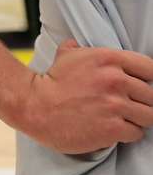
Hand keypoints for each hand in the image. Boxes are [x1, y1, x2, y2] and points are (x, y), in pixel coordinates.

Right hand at [11, 39, 152, 153]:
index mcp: (108, 59)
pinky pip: (137, 132)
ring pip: (149, 115)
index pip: (150, 69)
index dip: (146, 79)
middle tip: (125, 104)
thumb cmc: (50, 81)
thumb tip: (84, 42)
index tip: (138, 86)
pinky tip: (113, 128)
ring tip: (122, 117)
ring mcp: (115, 106)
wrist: (33, 106)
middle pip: (152, 95)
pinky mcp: (112, 128)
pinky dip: (128, 132)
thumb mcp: (66, 54)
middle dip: (140, 101)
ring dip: (137, 117)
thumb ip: (83, 47)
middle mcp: (115, 80)